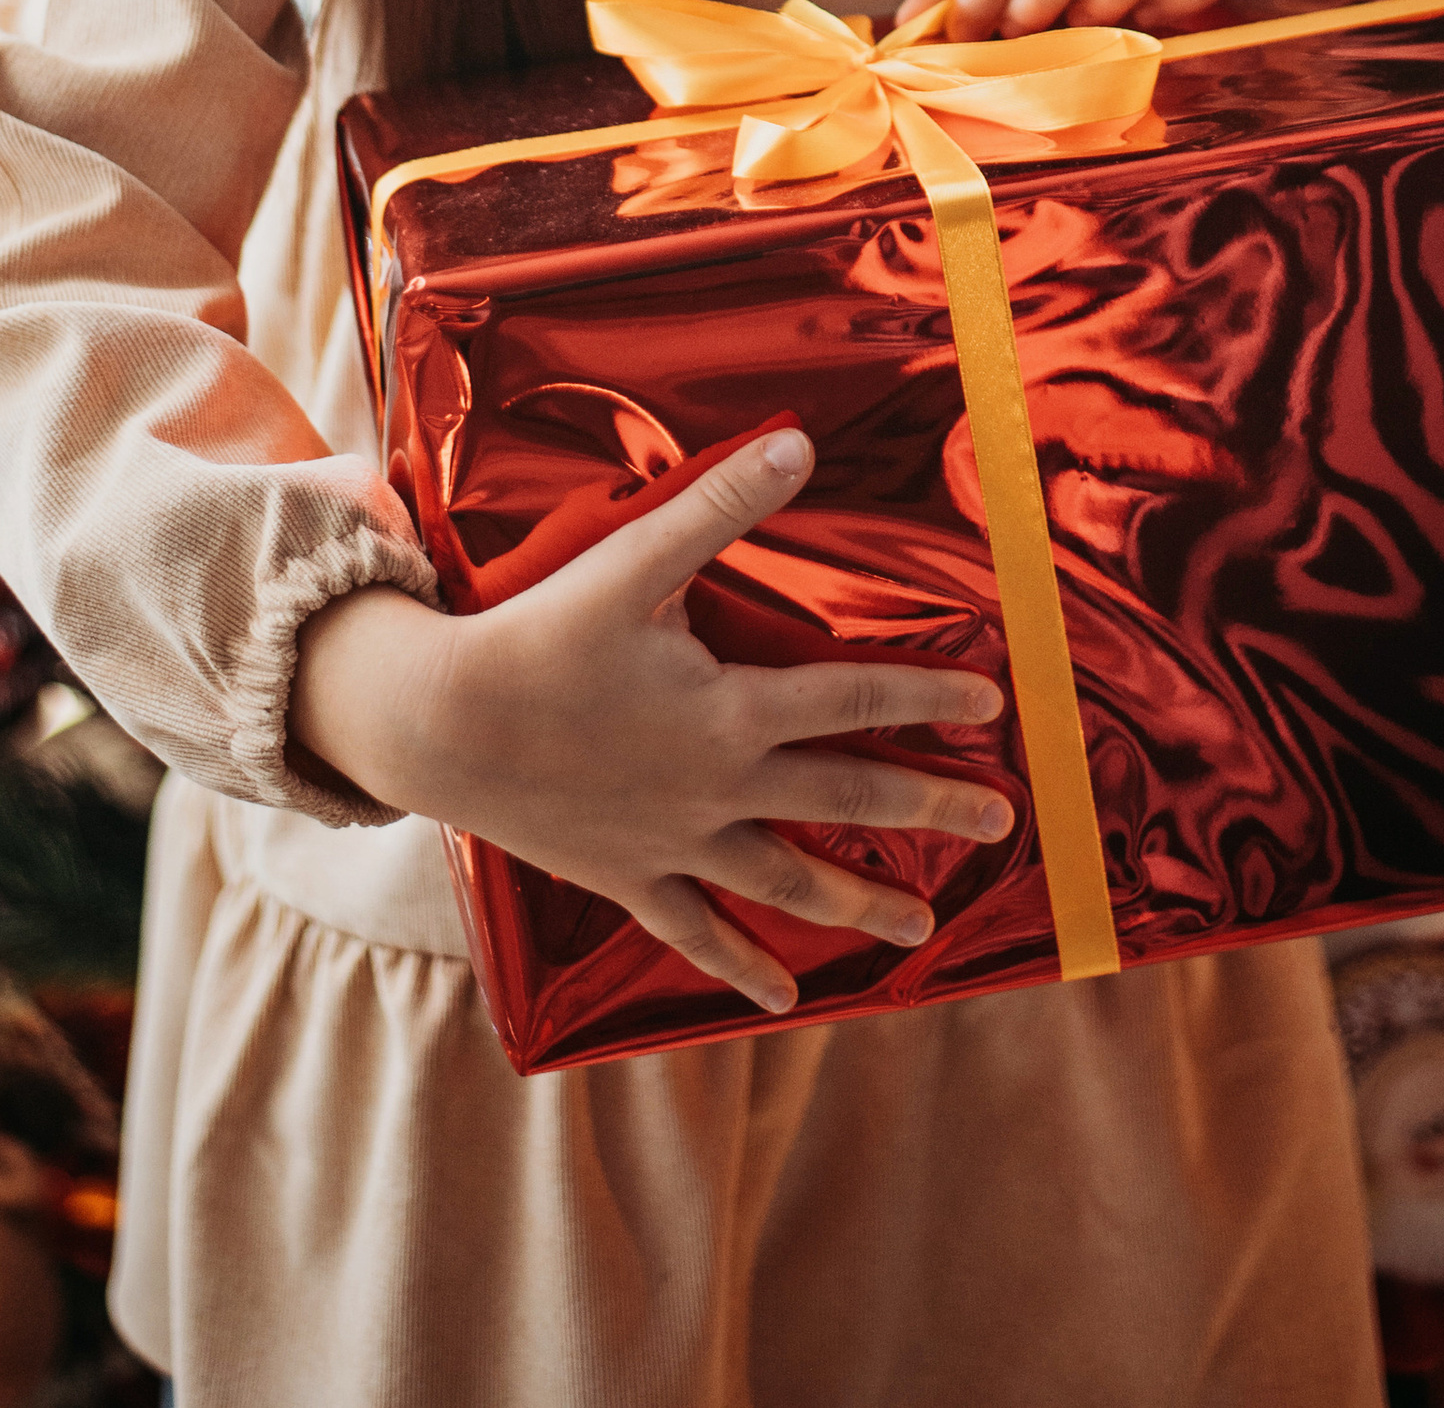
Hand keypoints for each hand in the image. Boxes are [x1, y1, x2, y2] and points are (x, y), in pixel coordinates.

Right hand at [288, 429, 1010, 1014]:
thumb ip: (721, 504)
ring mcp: (677, 842)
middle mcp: (719, 785)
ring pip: (787, 880)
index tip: (992, 705)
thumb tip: (797, 445)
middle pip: (846, 797)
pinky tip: (785, 999)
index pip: (855, 698)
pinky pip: (696, 932)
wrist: (442, 724)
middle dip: (930, 808)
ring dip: (860, 902)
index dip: (928, 696)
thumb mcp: (635, 558)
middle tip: (1001, 821)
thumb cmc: (540, 634)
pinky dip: (743, 967)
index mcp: (732, 709)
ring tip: (921, 927)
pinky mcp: (630, 876)